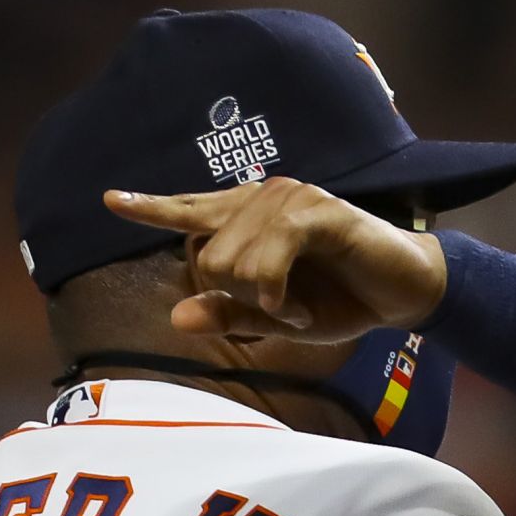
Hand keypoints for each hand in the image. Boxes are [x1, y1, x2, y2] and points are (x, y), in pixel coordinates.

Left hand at [103, 178, 447, 343]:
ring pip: (233, 262)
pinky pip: (268, 255)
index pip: (190, 210)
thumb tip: (178, 316)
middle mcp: (264, 196)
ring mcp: (290, 198)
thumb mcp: (277, 318)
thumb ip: (230, 315)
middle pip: (207, 258)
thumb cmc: (342, 298)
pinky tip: (297, 308)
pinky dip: (278, 293)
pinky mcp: (317, 210)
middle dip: (242, 299)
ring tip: (300, 305)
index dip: (150, 207)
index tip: (110, 199)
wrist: (404, 292)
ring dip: (267, 302)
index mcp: (249, 217)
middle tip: (285, 308)